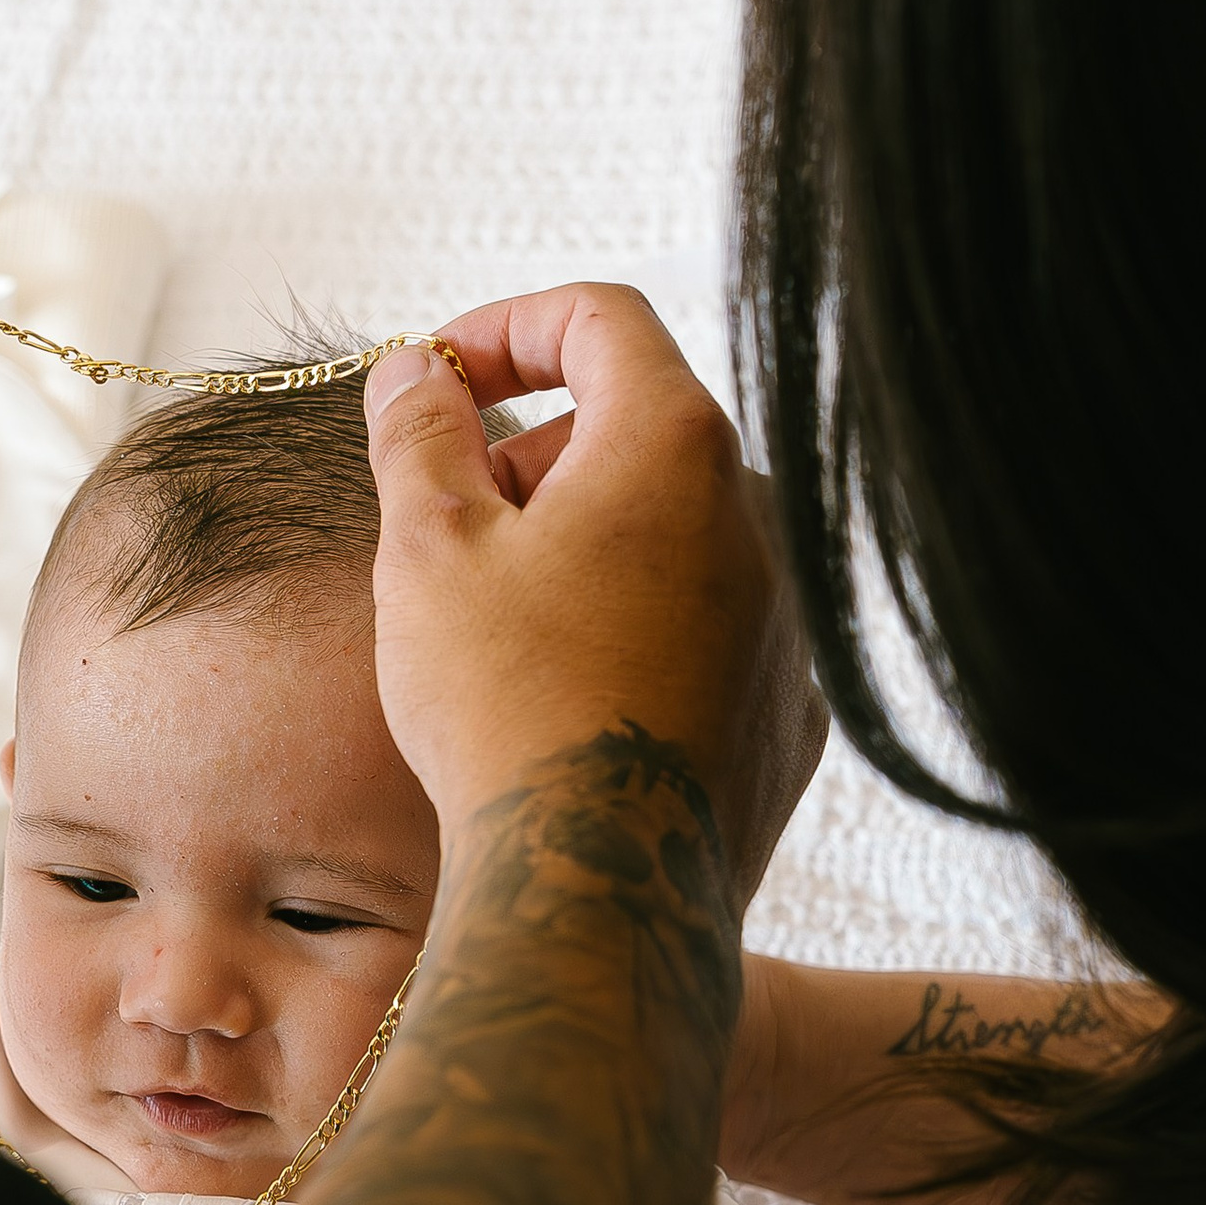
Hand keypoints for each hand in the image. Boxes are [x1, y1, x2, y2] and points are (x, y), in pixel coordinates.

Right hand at [363, 283, 823, 903]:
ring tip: (497, 621)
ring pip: (672, 530)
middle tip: (448, 521)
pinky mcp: (790, 700)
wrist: (601, 886)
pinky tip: (564, 692)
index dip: (504, 326)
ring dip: (582, 541)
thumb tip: (415, 372)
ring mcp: (787, 612)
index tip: (435, 381)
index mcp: (676, 443)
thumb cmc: (508, 704)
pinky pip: (706, 621)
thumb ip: (418, 433)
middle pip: (636, 426)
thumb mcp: (428, 546)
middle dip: (532, 451)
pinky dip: (634, 622)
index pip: (599, 318)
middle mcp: (758, 512)